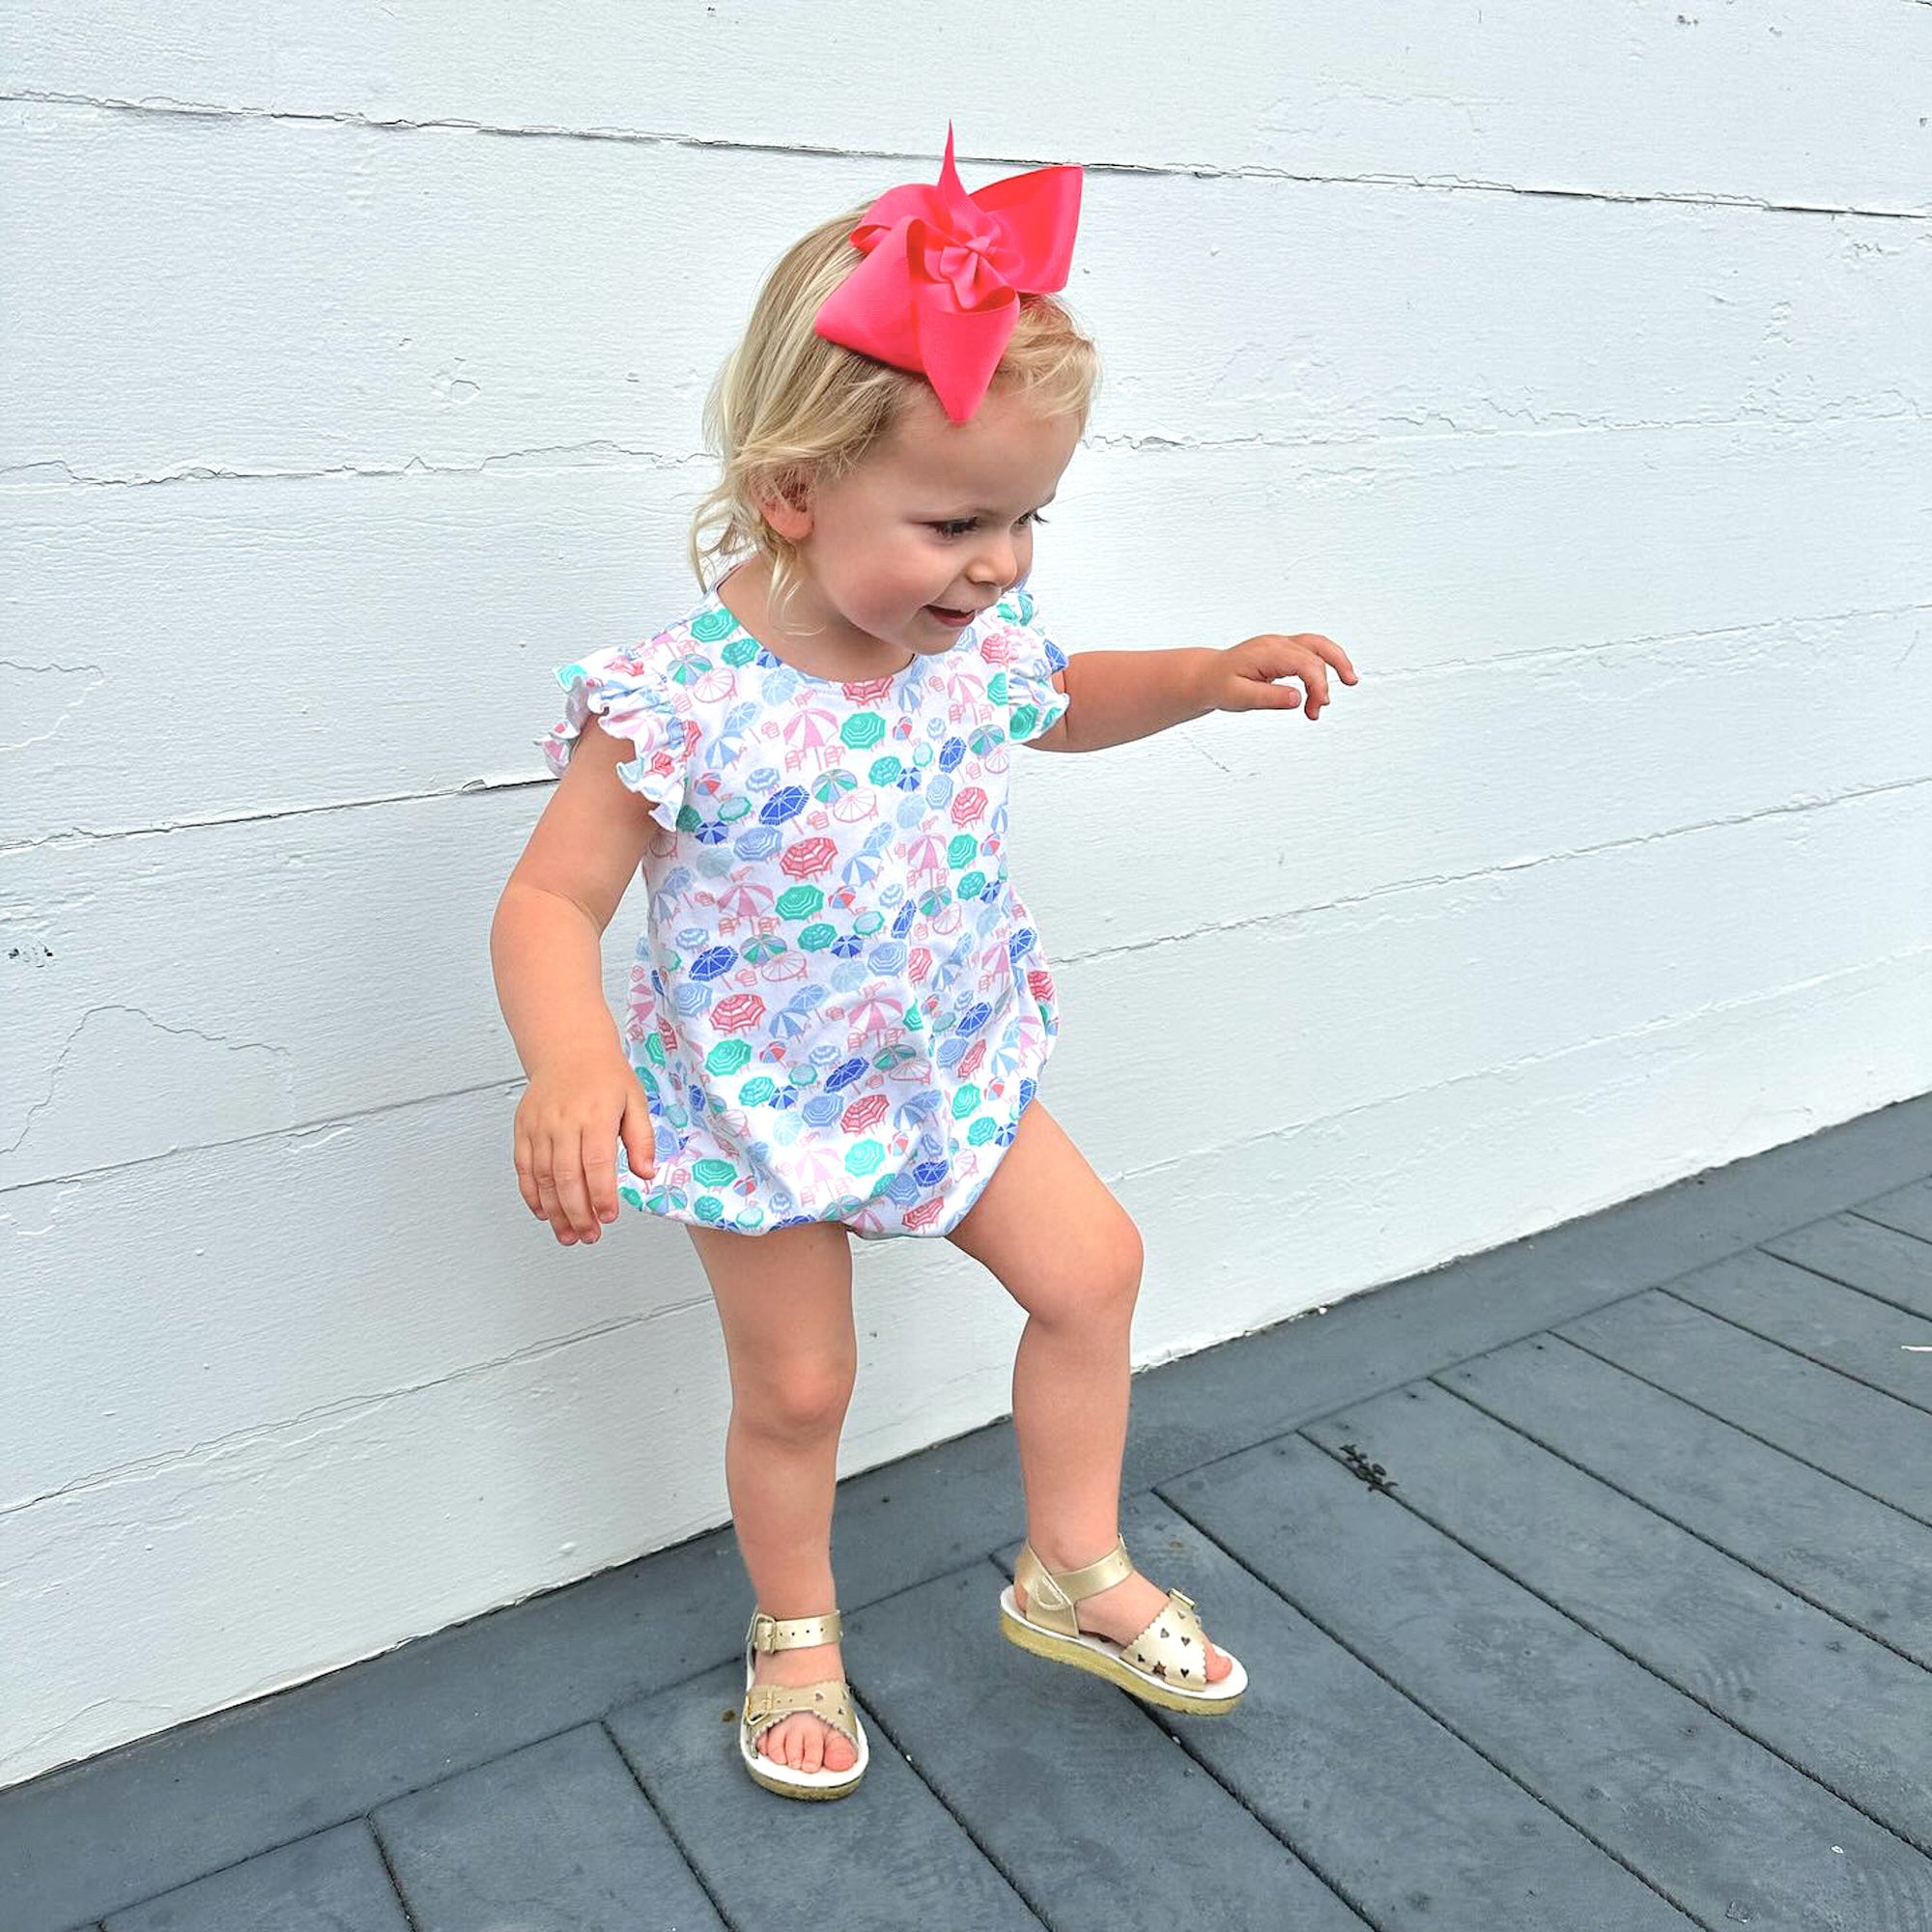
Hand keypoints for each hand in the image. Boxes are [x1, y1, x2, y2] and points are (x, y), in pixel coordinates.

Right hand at [512, 1048, 656, 1245]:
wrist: (568, 1049)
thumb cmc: (605, 1076)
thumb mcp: (635, 1101)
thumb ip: (642, 1139)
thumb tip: (646, 1173)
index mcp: (595, 1115)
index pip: (596, 1164)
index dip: (601, 1195)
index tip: (608, 1216)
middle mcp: (563, 1122)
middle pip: (566, 1177)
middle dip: (578, 1213)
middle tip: (589, 1235)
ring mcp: (539, 1126)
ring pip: (543, 1178)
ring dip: (555, 1212)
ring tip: (569, 1234)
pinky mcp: (523, 1129)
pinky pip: (524, 1168)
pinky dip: (532, 1194)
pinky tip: (545, 1212)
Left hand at [1203, 633, 1357, 719]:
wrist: (1206, 676)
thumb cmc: (1219, 685)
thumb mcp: (1238, 697)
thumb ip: (1268, 698)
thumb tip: (1297, 698)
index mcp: (1267, 652)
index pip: (1305, 663)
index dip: (1318, 685)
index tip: (1315, 707)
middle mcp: (1277, 644)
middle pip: (1317, 649)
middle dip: (1331, 674)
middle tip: (1339, 693)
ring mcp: (1280, 645)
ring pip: (1318, 645)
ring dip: (1336, 662)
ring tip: (1350, 681)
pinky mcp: (1282, 652)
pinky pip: (1310, 653)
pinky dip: (1322, 667)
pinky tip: (1323, 687)